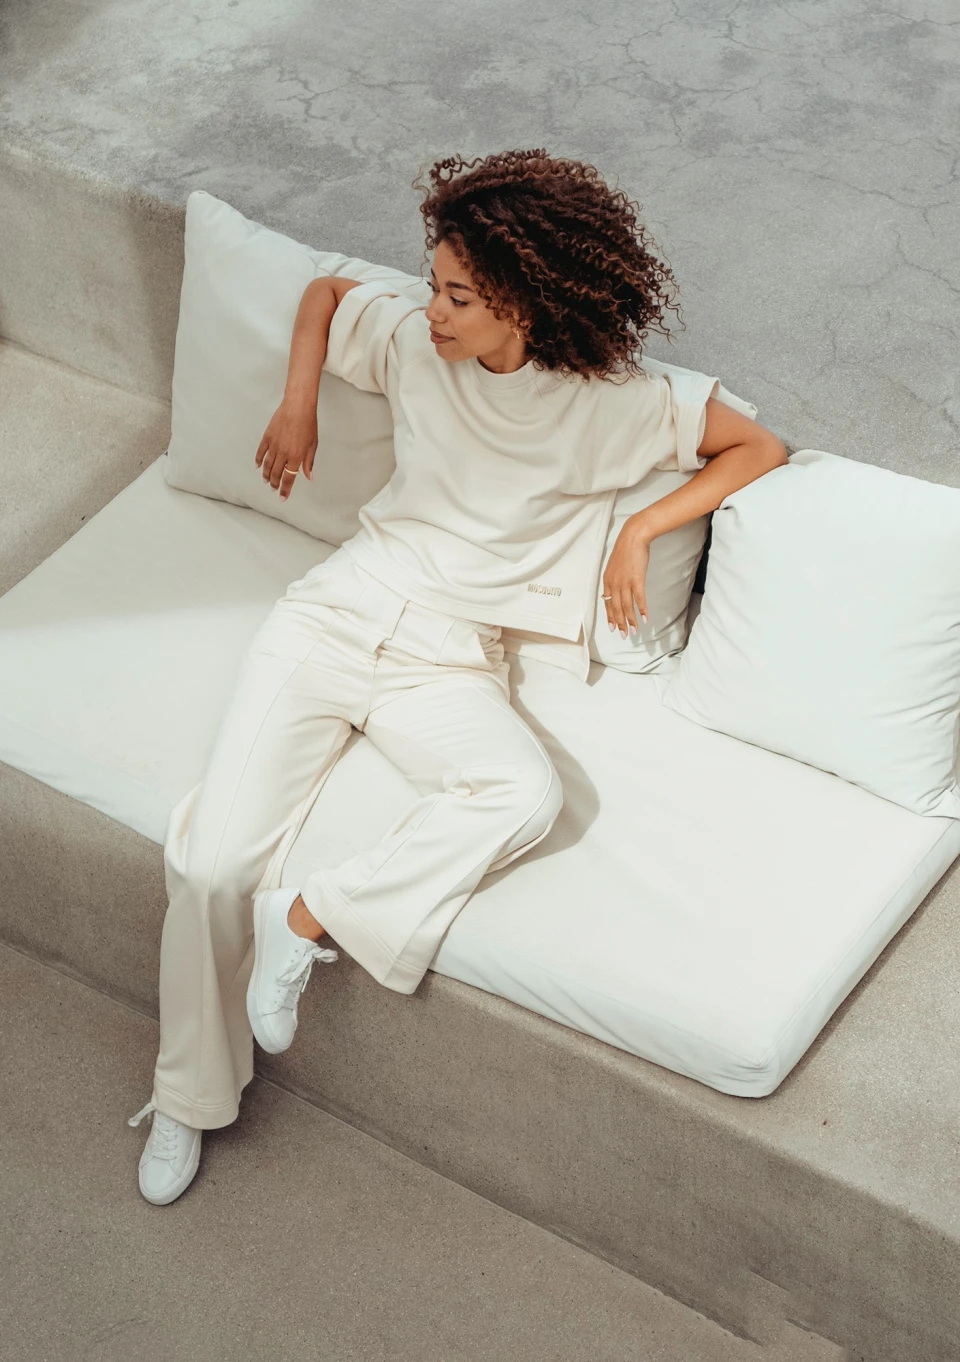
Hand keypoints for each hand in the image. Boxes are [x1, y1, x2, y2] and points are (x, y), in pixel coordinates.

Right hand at [255, 399, 317, 499]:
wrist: (298, 407)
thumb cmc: (308, 424)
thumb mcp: (313, 445)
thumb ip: (309, 462)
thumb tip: (308, 476)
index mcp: (296, 457)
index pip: (289, 478)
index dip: (285, 489)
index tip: (282, 497)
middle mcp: (284, 454)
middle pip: (276, 473)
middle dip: (274, 483)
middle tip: (273, 488)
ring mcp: (274, 445)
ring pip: (267, 465)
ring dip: (266, 475)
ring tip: (265, 481)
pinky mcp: (267, 437)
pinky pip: (261, 452)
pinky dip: (258, 460)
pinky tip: (257, 466)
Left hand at [602, 519, 651, 636]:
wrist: (633, 537)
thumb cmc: (626, 550)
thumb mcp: (615, 566)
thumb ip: (615, 579)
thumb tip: (617, 590)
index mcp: (607, 581)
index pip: (607, 603)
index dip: (610, 617)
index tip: (612, 627)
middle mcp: (614, 583)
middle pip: (616, 608)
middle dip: (619, 623)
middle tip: (623, 635)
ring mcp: (625, 582)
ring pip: (626, 606)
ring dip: (630, 620)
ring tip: (634, 631)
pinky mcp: (636, 579)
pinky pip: (638, 598)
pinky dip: (641, 609)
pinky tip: (644, 618)